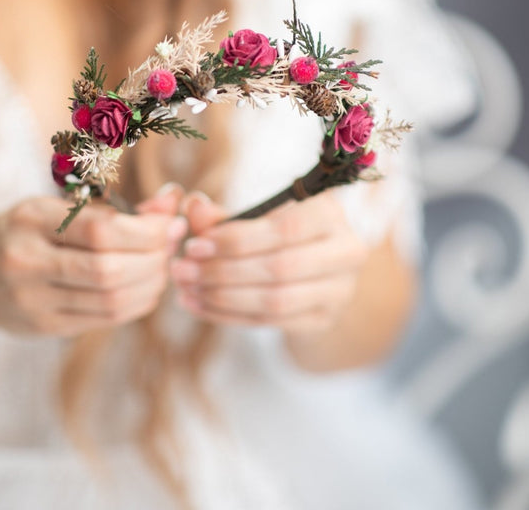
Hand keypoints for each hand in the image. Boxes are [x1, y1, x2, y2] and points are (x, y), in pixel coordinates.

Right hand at [0, 186, 185, 336]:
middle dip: (154, 260)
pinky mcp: (43, 327)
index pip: (101, 230)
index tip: (170, 224)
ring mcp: (33, 299)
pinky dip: (135, 304)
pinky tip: (144, 289)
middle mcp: (26, 260)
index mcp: (29, 219)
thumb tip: (171, 204)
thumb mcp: (51, 207)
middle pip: (109, 270)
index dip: (147, 231)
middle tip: (171, 247)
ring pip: (111, 300)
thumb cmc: (18, 232)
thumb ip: (110, 209)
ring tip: (162, 268)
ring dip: (150, 284)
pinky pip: (103, 319)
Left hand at [171, 191, 365, 335]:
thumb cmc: (280, 236)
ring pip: (275, 299)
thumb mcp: (257, 218)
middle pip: (280, 267)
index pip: (285, 228)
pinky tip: (198, 306)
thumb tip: (193, 206)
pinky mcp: (323, 320)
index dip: (237, 239)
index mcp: (330, 213)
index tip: (194, 245)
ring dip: (223, 296)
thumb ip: (226, 216)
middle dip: (223, 271)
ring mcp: (339, 290)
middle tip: (182, 270)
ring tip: (186, 289)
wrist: (316, 272)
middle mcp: (345, 251)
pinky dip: (229, 315)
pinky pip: (270, 321)